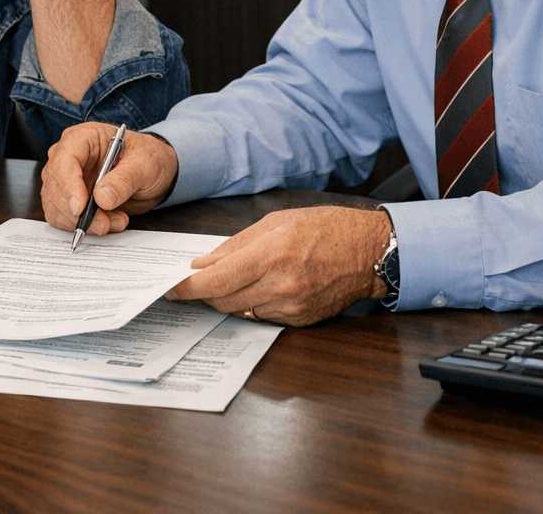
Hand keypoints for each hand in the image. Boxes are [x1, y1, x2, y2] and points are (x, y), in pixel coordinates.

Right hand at [41, 123, 178, 235]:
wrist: (152, 173)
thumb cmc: (147, 158)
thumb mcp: (145, 164)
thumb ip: (125, 179)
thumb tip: (102, 197)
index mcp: (84, 138)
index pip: (65, 159)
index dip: (68, 185)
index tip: (80, 208)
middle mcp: (69, 156)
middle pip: (56, 186)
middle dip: (78, 211)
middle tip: (105, 223)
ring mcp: (66, 178)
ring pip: (56, 205)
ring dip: (82, 221)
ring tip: (114, 221)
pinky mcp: (68, 198)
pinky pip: (62, 217)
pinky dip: (82, 226)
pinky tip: (107, 222)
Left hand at [165, 206, 392, 325]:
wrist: (369, 252)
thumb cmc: (325, 228)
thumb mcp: (276, 222)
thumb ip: (236, 245)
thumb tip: (204, 263)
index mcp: (272, 254)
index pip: (217, 280)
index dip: (189, 287)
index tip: (173, 287)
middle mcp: (281, 285)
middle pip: (224, 300)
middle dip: (203, 293)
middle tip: (191, 283)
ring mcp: (292, 306)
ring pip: (240, 311)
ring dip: (227, 298)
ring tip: (226, 281)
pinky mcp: (301, 320)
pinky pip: (262, 316)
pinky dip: (251, 304)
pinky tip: (257, 288)